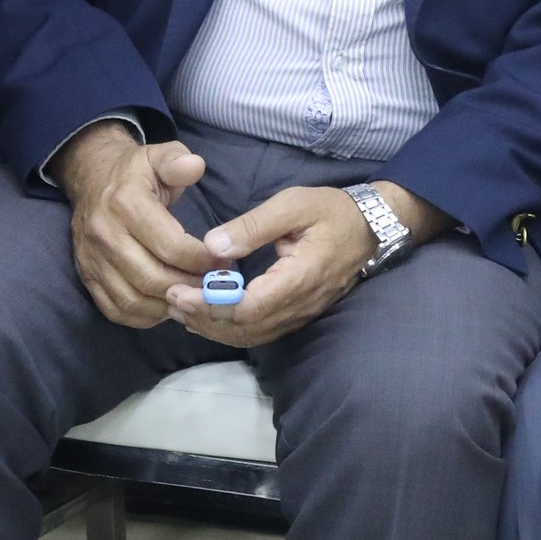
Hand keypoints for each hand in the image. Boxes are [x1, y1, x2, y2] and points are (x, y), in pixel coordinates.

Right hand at [56, 122, 213, 326]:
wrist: (90, 179)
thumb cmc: (136, 172)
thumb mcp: (158, 155)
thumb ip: (178, 160)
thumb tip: (195, 166)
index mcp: (125, 204)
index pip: (170, 246)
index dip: (201, 260)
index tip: (223, 261)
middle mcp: (105, 236)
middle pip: (152, 278)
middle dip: (189, 287)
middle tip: (213, 286)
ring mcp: (92, 260)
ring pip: (133, 300)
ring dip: (169, 305)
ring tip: (194, 297)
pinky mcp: (87, 277)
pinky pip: (115, 310)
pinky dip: (144, 317)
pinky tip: (167, 306)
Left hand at [164, 186, 375, 348]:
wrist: (371, 228)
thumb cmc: (332, 211)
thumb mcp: (293, 204)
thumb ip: (252, 226)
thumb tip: (211, 247)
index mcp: (300, 277)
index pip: (249, 306)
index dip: (211, 305)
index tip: (178, 291)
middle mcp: (300, 304)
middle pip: (245, 328)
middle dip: (203, 318)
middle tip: (169, 300)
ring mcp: (300, 314)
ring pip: (251, 335)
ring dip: (213, 327)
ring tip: (179, 309)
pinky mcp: (297, 315)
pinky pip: (259, 332)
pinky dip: (229, 328)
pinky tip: (207, 315)